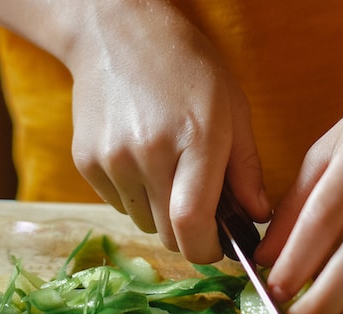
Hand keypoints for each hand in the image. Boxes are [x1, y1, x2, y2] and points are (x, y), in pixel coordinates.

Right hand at [65, 2, 269, 263]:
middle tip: (199, 207)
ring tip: (167, 170)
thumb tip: (256, 218)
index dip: (206, 250)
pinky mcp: (86, 162)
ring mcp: (112, 158)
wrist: (116, 34)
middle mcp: (149, 152)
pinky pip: (118, 204)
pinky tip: (140, 158)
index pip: (193, 223)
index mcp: (196, 138)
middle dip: (188, 233)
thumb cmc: (186, 68)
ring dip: (160, 212)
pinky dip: (134, 196)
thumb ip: (246, 169)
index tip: (217, 249)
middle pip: (167, 233)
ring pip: (143, 222)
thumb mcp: (232, 108)